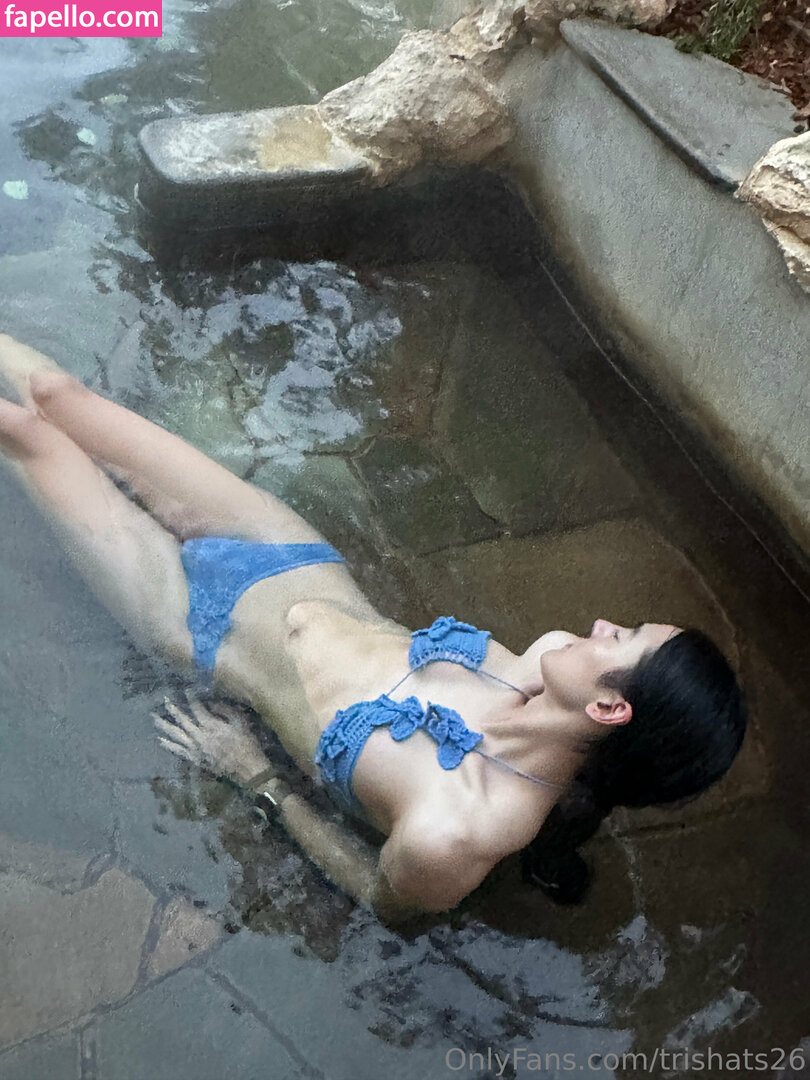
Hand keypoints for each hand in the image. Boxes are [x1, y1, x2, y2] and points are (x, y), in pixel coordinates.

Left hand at [154, 697, 272, 788]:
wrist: (245, 768)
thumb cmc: (246, 744)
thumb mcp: (240, 722)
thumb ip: (225, 710)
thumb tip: (211, 704)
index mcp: (211, 725)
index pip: (197, 708)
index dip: (191, 698)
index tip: (187, 690)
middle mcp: (199, 736)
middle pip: (182, 719)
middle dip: (172, 708)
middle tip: (164, 699)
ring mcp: (195, 749)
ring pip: (176, 735)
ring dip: (164, 725)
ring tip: (154, 718)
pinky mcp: (194, 759)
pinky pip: (178, 750)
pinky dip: (168, 745)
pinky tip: (160, 739)